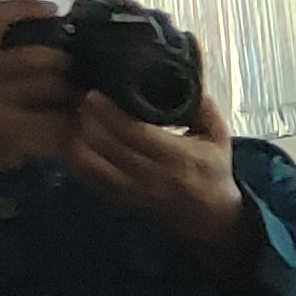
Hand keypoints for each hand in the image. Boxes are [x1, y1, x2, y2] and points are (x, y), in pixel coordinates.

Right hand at [0, 0, 79, 199]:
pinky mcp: (12, 133)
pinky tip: (78, 129)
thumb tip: (49, 34)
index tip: (51, 8)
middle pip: (38, 57)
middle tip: (86, 72)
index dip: (23, 8)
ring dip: (76, 95)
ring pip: (52, 89)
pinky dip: (73, 127)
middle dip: (69, 65)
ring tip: (86, 101)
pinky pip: (56, 124)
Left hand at [65, 84, 252, 258]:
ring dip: (79, 140)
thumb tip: (186, 77)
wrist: (212, 218)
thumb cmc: (213, 172)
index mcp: (179, 158)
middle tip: (80, 100)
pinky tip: (76, 144)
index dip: (110, 112)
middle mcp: (154, 176)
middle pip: (109, 145)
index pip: (136, 132)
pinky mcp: (123, 201)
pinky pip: (90, 181)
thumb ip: (204, 108)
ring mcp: (136, 191)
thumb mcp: (218, 138)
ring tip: (77, 120)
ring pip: (94, 164)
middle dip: (89, 120)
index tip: (95, 94)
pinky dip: (78, 161)